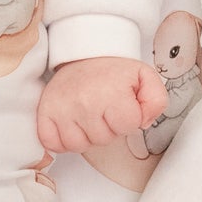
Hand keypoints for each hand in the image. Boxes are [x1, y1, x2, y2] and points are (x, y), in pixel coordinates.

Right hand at [36, 56, 167, 153]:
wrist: (84, 56)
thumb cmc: (113, 72)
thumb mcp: (145, 77)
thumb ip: (156, 101)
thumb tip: (143, 122)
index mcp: (111, 92)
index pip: (129, 126)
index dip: (130, 120)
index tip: (124, 106)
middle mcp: (85, 102)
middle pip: (104, 139)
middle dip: (108, 128)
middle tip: (104, 108)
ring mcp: (62, 109)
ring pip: (79, 146)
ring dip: (86, 135)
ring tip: (89, 116)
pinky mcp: (45, 114)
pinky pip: (54, 145)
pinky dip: (63, 140)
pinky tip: (72, 124)